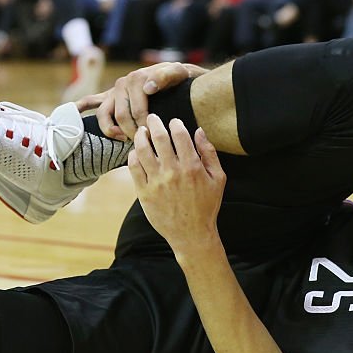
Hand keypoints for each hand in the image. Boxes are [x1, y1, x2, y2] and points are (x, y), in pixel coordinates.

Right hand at [76, 62, 206, 139]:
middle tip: (141, 143)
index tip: (151, 138)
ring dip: (110, 129)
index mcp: (137, 79)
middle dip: (130, 132)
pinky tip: (75, 117)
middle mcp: (123, 83)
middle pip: (121, 116)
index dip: (143, 127)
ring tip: (123, 139)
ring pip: (104, 114)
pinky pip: (91, 101)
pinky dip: (81, 108)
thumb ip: (165, 77)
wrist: (178, 76)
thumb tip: (147, 88)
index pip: (136, 110)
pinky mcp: (109, 96)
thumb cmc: (180, 78)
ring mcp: (114, 91)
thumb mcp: (179, 73)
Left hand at [127, 114, 225, 256]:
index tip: (173, 121)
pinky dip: (133, 155)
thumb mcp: (219, 179)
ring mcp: (157, 182)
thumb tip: (199, 130)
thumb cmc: (207, 206)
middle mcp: (173, 172)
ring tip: (141, 132)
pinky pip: (134, 168)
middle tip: (151, 118)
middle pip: (158, 137)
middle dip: (154, 123)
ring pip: (143, 150)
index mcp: (192, 166)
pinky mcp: (144, 193)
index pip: (180, 134)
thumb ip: (209, 153)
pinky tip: (136, 152)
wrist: (191, 234)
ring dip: (140, 136)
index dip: (175, 123)